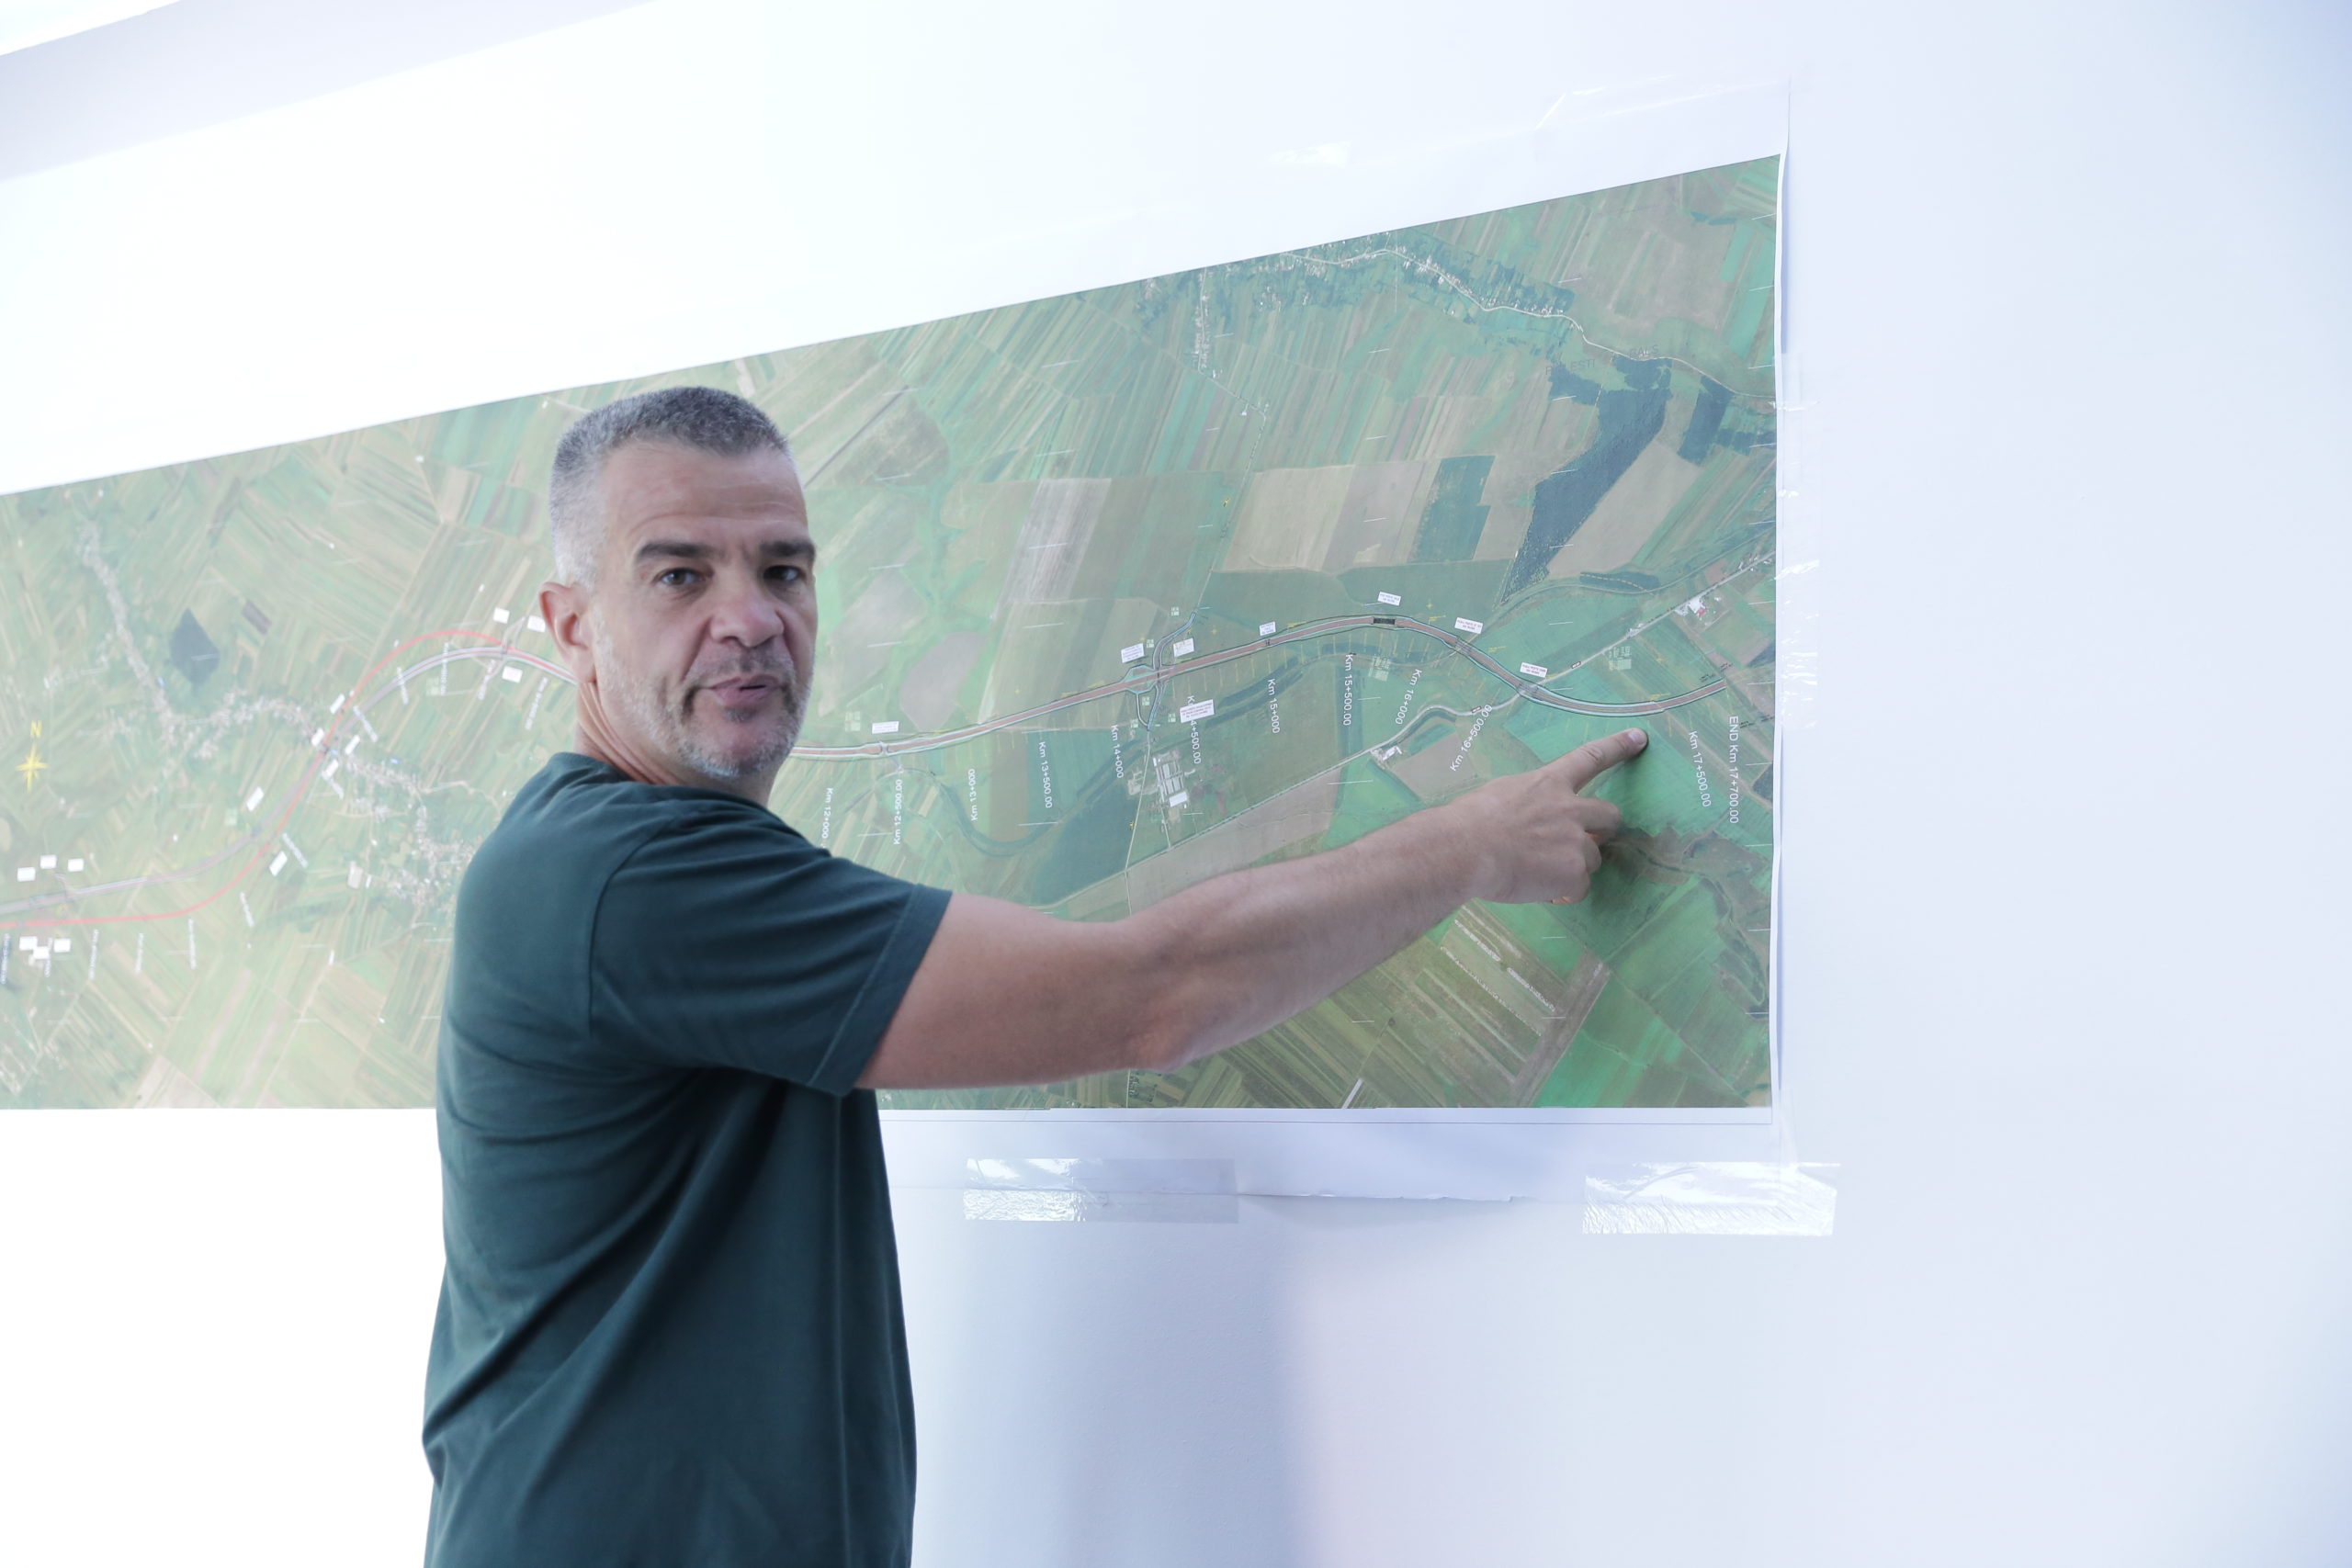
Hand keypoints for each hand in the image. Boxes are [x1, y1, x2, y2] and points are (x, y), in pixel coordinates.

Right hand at [1445, 728, 1647, 904]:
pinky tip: (1536, 888)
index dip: (1617, 747)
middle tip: (1585, 842)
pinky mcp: (1574, 872)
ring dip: (1572, 867)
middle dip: (1603, 830)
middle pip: (1610, 816)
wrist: (1464, 849)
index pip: (1590, 758)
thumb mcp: (1501, 795)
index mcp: (1548, 784)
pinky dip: (1561, 893)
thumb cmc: (1470, 822)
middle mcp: (1569, 808)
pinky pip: (1578, 888)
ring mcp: (1575, 840)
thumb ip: (1528, 802)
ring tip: (1537, 872)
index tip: (1638, 737)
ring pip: (1592, 859)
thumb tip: (1531, 818)